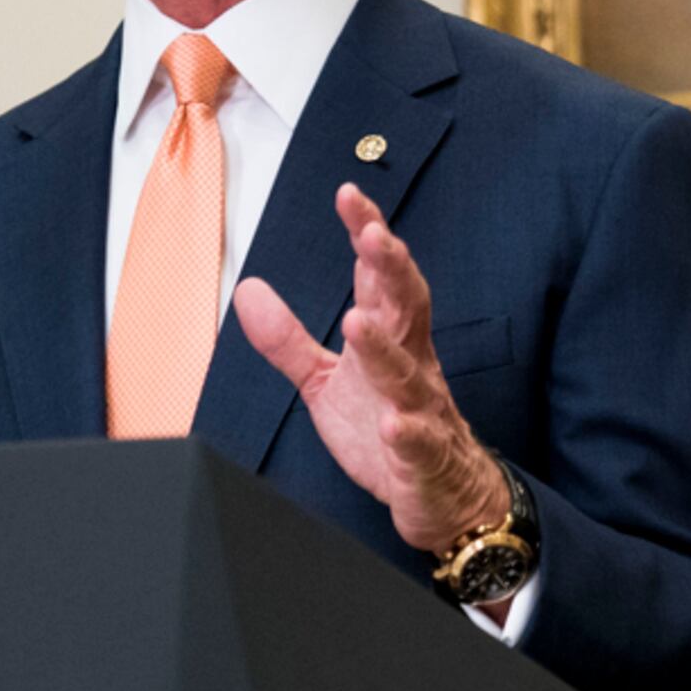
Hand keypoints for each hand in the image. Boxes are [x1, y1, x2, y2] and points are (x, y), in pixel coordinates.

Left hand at [232, 184, 508, 556]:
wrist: (443, 495)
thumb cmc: (389, 430)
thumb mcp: (325, 383)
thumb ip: (288, 340)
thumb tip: (247, 290)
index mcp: (391, 340)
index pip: (380, 278)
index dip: (368, 235)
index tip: (349, 195)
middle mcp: (412, 364)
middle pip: (407, 307)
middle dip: (392, 270)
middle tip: (373, 236)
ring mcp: (421, 411)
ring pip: (407, 374)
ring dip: (384, 349)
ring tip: (357, 322)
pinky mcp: (423, 459)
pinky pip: (419, 443)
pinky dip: (408, 433)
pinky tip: (394, 425)